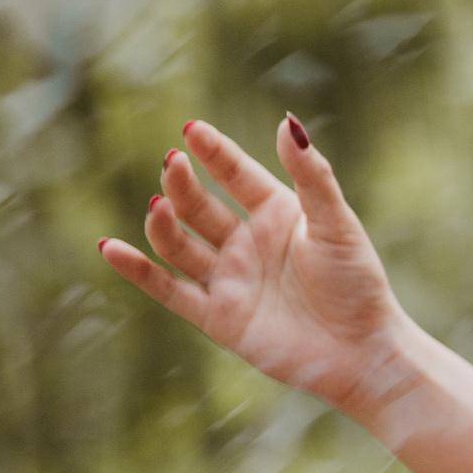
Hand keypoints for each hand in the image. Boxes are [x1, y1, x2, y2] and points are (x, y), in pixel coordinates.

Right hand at [98, 117, 407, 417]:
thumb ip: (312, 175)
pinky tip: (111, 248)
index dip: (214, 152)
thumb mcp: (335, 222)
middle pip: (201, 206)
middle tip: (172, 163)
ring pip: (180, 245)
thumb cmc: (357, 282)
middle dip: (183, 185)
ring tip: (157, 205)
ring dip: (163, 224)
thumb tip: (288, 121)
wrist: (361, 351)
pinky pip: (168, 289)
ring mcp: (229, 278)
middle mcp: (247, 242)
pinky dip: (139, 270)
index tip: (191, 129)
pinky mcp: (216, 316)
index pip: (236, 175)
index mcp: (278, 213)